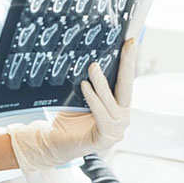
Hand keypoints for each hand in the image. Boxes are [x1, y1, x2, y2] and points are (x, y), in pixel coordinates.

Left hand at [6, 38, 136, 171]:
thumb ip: (89, 81)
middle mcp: (121, 117)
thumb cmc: (67, 117)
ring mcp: (116, 130)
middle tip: (128, 44)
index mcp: (117, 105)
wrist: (53, 141)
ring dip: (102, 83)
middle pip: (127, 88)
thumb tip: (89, 55)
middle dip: (128, 64)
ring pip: (111, 102)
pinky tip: (85, 87)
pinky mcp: (105, 139)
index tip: (131, 41)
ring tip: (92, 67)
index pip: (125, 80)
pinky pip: (102, 116)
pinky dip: (94, 100)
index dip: (129, 61)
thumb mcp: (79, 94)